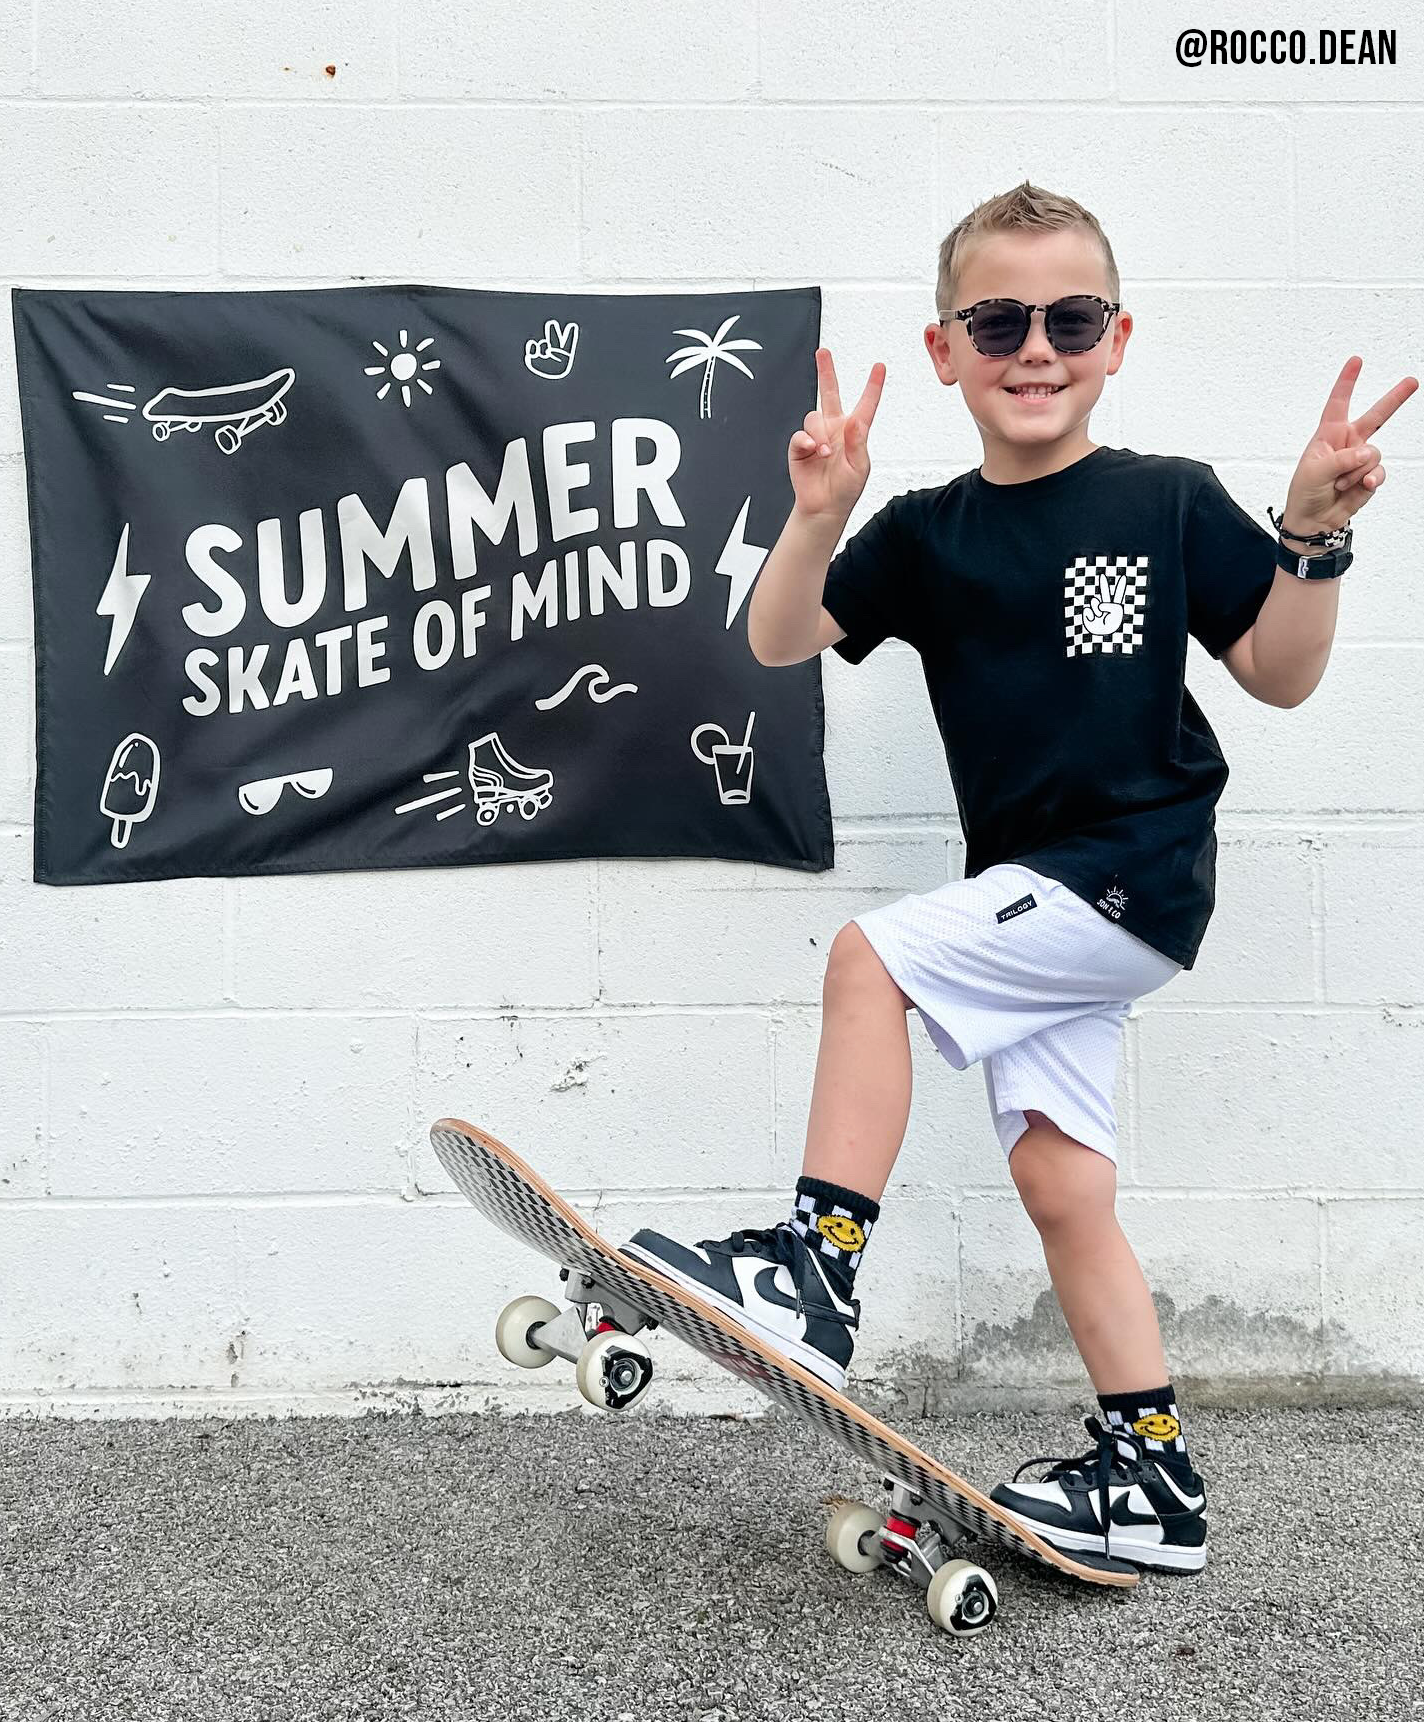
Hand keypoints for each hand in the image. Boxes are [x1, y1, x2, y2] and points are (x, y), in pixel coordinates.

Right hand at [789, 348, 884, 521]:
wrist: (824, 508)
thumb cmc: (846, 490)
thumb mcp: (860, 467)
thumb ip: (857, 442)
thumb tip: (854, 421)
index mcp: (855, 432)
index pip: (866, 405)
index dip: (873, 386)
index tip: (879, 367)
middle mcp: (834, 429)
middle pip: (829, 393)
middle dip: (826, 372)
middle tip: (823, 353)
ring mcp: (816, 436)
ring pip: (813, 417)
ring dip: (819, 434)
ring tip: (824, 453)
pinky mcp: (800, 447)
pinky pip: (800, 435)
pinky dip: (806, 442)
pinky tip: (813, 451)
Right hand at [1082, 571, 1125, 636]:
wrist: (1102, 642)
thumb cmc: (1111, 627)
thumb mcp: (1115, 612)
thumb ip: (1109, 603)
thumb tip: (1098, 604)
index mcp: (1115, 608)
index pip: (1118, 594)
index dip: (1120, 586)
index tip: (1123, 576)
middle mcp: (1106, 609)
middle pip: (1104, 594)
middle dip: (1103, 585)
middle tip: (1102, 576)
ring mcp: (1096, 612)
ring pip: (1094, 602)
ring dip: (1096, 609)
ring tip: (1100, 618)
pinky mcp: (1087, 617)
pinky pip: (1087, 610)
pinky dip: (1089, 616)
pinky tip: (1093, 621)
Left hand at [1280, 355, 1417, 537]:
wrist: (1313, 522)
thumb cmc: (1304, 494)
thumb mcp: (1314, 472)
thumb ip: (1341, 459)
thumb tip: (1366, 453)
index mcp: (1328, 435)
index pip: (1338, 403)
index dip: (1347, 382)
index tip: (1356, 361)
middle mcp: (1348, 443)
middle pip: (1376, 416)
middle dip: (1395, 398)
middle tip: (1412, 381)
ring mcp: (1360, 460)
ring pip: (1374, 454)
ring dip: (1356, 471)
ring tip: (1339, 484)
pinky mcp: (1369, 476)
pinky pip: (1378, 471)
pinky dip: (1369, 479)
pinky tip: (1359, 486)